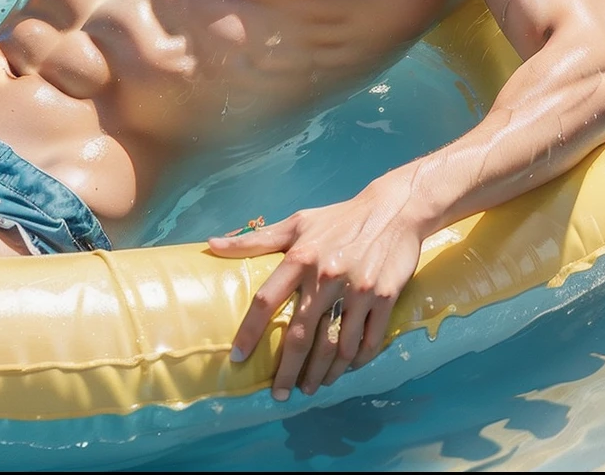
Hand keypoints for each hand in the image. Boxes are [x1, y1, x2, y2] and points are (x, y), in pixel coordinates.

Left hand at [206, 180, 428, 399]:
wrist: (393, 210)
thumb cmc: (338, 219)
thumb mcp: (296, 223)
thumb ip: (254, 240)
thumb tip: (211, 246)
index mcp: (301, 257)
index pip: (267, 300)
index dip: (250, 332)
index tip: (238, 357)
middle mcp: (326, 276)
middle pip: (301, 336)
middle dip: (287, 371)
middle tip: (279, 393)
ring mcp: (358, 290)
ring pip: (336, 346)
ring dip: (322, 373)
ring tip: (311, 387)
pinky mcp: (385, 298)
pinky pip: (368, 341)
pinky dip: (355, 362)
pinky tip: (344, 371)